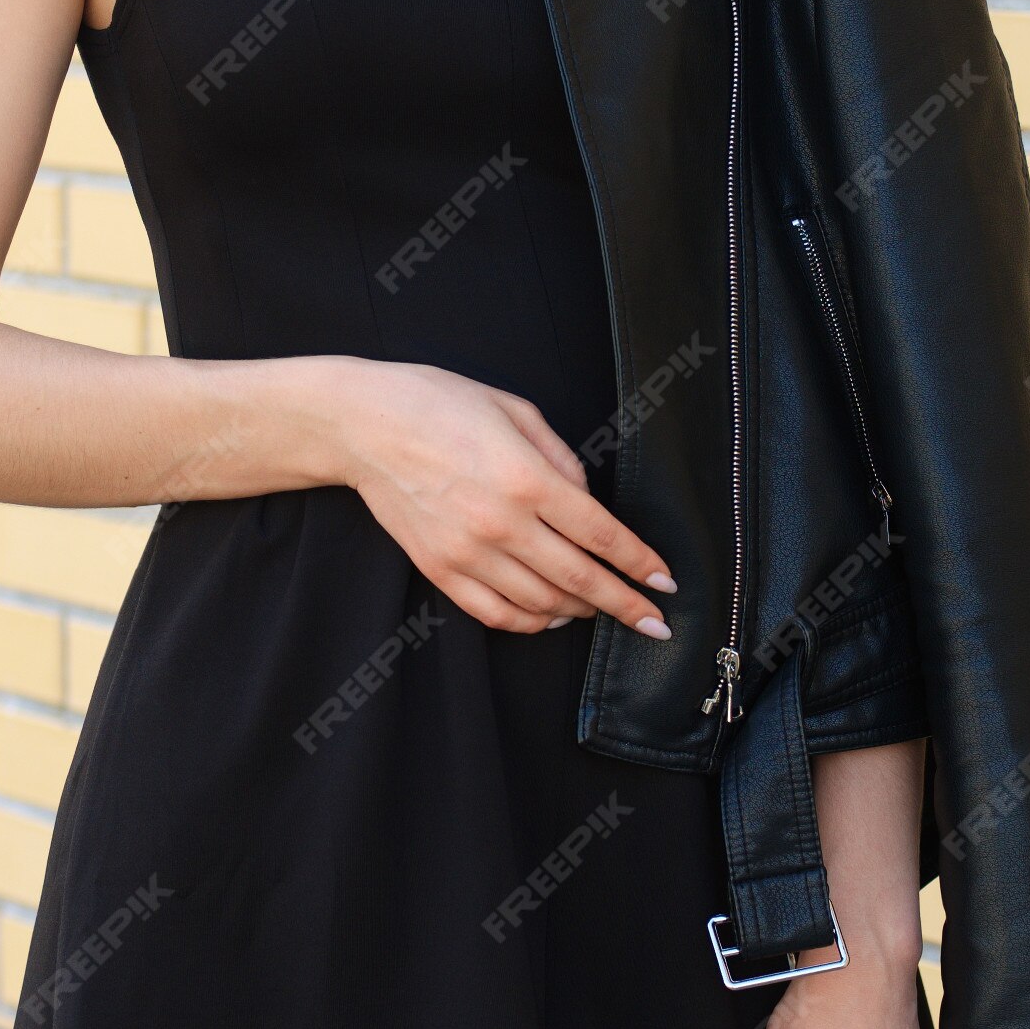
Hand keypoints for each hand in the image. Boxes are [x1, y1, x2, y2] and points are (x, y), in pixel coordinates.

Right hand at [327, 357, 678, 637]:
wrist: (364, 425)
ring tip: (602, 610)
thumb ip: (561, 458)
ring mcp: (468, 552)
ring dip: (581, 612)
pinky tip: (551, 616)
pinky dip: (531, 622)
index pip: (602, 535)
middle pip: (580, 579)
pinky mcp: (439, 569)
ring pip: (542, 603)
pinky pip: (496, 613)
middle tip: (655, 624)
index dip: (640, 564)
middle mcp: (501, 523)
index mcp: (527, 478)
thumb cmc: (439, 404)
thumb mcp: (516, 411)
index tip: (665, 583)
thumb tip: (588, 500)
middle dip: (625, 605)